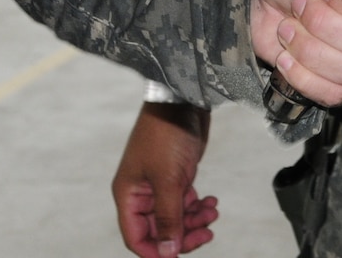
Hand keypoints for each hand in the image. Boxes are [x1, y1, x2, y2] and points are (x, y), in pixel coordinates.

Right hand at [112, 102, 216, 257]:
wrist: (184, 99)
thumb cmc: (167, 133)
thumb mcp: (168, 180)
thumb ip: (168, 218)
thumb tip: (167, 253)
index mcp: (129, 194)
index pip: (136, 237)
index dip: (156, 252)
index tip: (178, 255)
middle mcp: (141, 192)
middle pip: (158, 230)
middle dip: (183, 235)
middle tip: (206, 234)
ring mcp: (158, 184)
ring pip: (175, 218)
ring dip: (194, 220)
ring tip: (212, 212)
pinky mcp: (175, 176)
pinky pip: (185, 203)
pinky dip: (198, 206)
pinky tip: (211, 201)